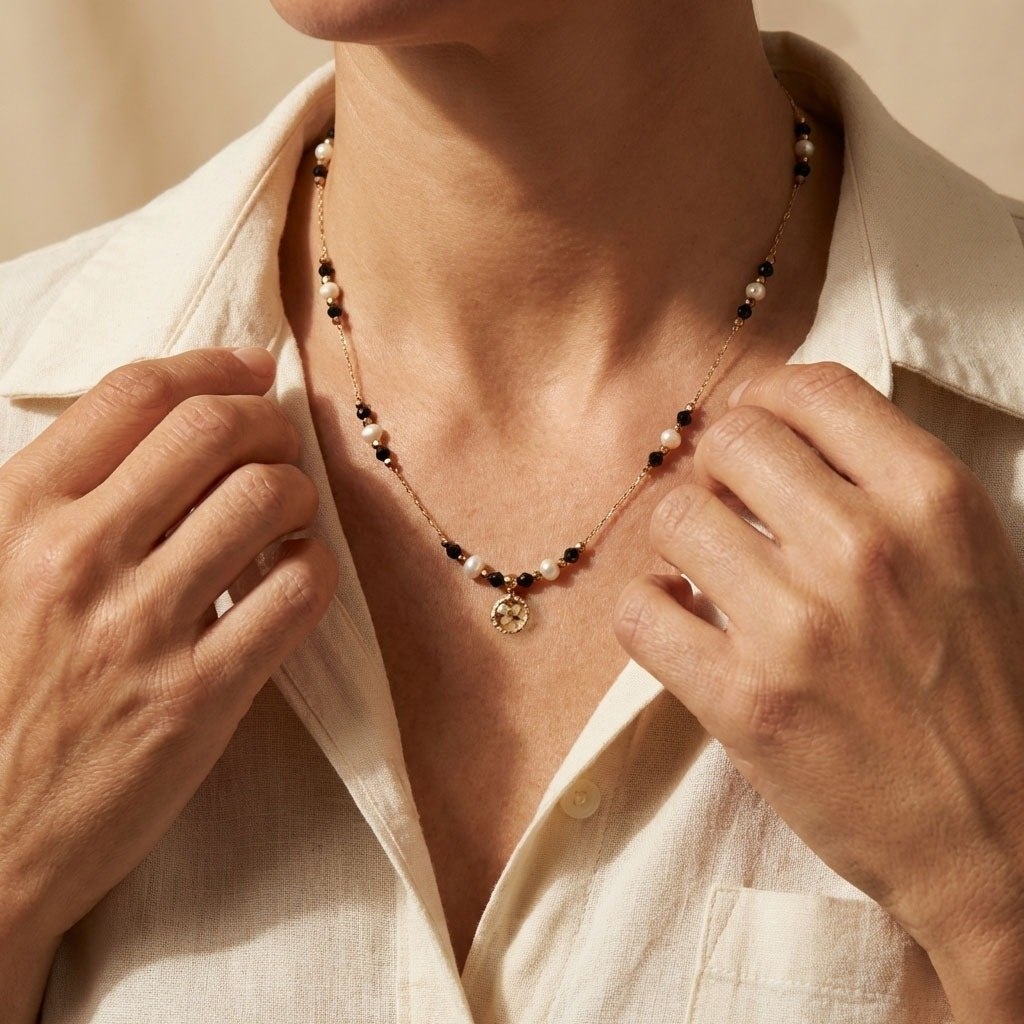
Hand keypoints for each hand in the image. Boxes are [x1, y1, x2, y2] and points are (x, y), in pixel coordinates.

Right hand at [0, 349, 337, 982]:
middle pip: (213, 431)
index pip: (136, 394)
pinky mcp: (198, 699)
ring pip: (265, 500)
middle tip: (279, 436)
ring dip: (296, 490)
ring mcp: (142, 629)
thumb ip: (56, 498)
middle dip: (267, 419)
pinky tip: (296, 574)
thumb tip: (154, 428)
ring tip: (287, 511)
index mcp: (18, 513)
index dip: (211, 365)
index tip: (250, 367)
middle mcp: (78, 558)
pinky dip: (313, 567)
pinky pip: (296, 594)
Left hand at [612, 361, 1023, 1018]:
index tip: (756, 440)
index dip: (766, 405)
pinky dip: (647, 610)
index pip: (807, 387)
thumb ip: (884, 483)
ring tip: (705, 574)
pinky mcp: (743, 701)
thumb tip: (778, 426)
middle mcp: (863, 548)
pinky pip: (639, 611)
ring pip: (673, 516)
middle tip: (728, 512)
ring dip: (678, 542)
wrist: (1003, 839)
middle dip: (717, 471)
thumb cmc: (982, 692)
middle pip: (728, 441)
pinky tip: (680, 626)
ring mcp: (797, 626)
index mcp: (932, 499)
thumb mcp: (968, 558)